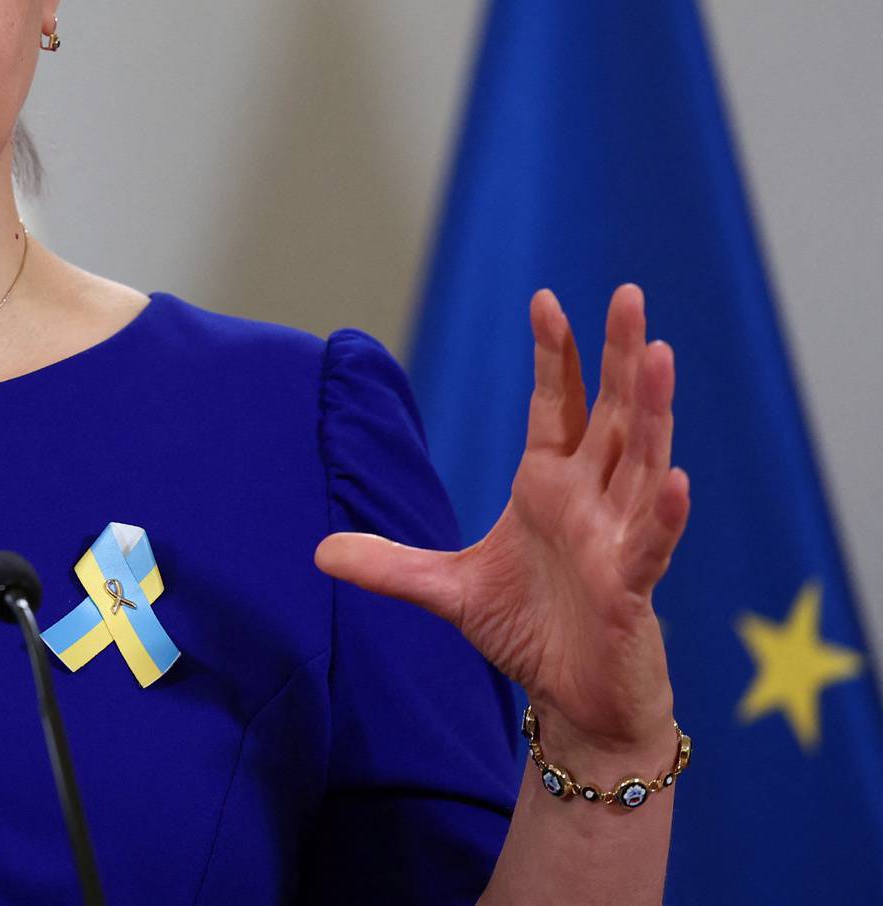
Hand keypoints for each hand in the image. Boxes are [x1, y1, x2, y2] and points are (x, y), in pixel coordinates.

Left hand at [314, 284, 690, 758]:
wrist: (569, 700)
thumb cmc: (528, 632)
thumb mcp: (445, 590)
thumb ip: (389, 566)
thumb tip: (319, 552)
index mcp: (548, 486)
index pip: (556, 406)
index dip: (554, 355)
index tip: (545, 299)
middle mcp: (589, 500)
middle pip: (612, 414)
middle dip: (620, 355)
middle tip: (630, 294)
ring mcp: (616, 539)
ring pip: (642, 462)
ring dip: (653, 411)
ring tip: (660, 355)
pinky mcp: (631, 587)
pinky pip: (651, 543)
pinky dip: (664, 512)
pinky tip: (674, 479)